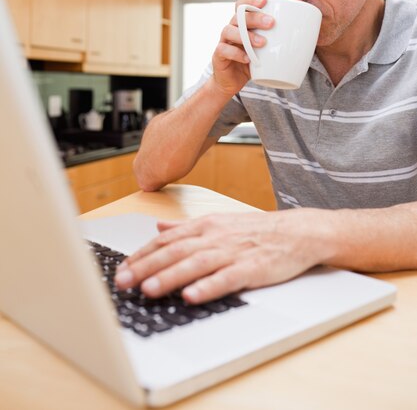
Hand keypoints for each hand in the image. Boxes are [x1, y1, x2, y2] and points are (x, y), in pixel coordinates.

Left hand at [115, 210, 326, 302]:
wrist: (298, 232)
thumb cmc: (257, 230)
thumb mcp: (219, 222)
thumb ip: (187, 227)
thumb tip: (159, 226)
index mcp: (206, 226)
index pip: (166, 240)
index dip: (142, 255)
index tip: (121, 269)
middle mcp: (215, 237)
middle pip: (175, 252)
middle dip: (146, 267)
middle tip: (122, 282)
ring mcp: (233, 252)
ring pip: (195, 264)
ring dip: (170, 276)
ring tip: (148, 289)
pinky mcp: (252, 268)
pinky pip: (226, 278)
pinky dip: (208, 287)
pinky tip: (192, 296)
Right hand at [211, 0, 273, 96]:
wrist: (231, 82)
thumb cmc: (252, 63)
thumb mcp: (267, 50)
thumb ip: (279, 41)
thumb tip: (308, 35)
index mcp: (243, 24)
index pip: (243, 5)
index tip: (264, 0)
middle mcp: (231, 29)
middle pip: (239, 16)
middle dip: (255, 17)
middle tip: (271, 23)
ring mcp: (223, 41)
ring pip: (229, 30)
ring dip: (247, 35)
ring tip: (262, 43)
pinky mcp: (218, 56)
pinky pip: (223, 50)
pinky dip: (236, 53)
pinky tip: (247, 58)